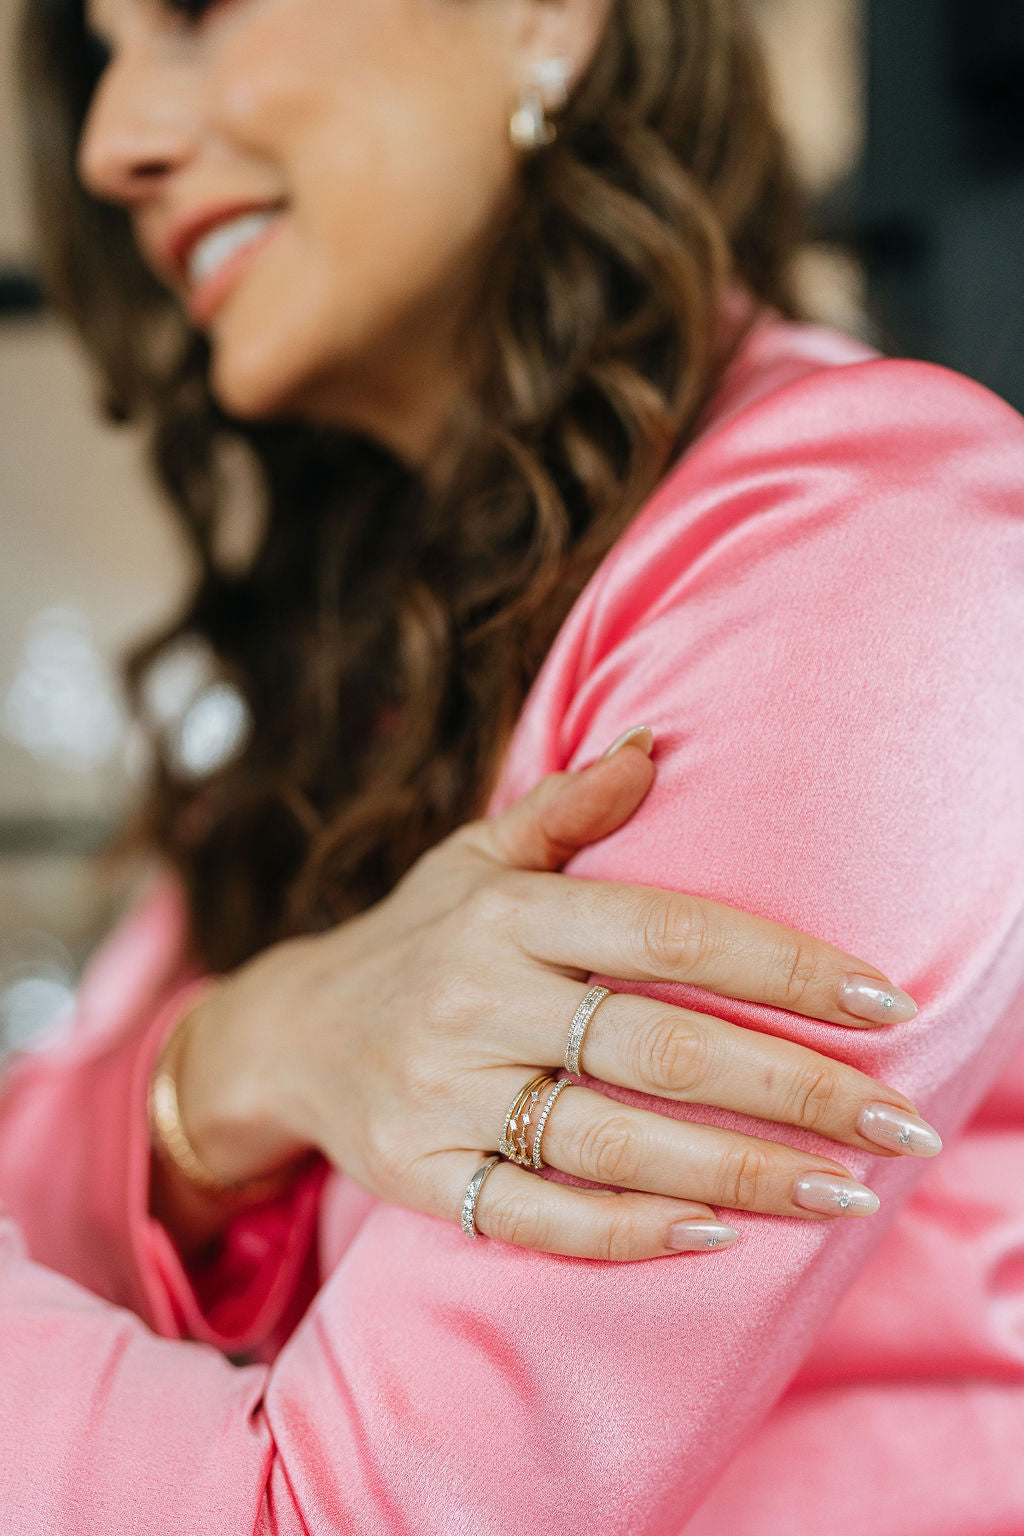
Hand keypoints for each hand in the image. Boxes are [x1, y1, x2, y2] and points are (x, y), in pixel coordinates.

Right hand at [174, 727, 936, 1260]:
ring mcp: (443, 1093)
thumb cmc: (418, 939)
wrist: (290, 1034)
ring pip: (615, 1140)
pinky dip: (628, 1231)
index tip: (884, 1001)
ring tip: (846, 1189)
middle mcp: (476, 998)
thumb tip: (657, 745)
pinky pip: (537, 1215)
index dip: (786, 967)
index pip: (673, 934)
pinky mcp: (420, 1174)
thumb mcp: (476, 857)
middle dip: (798, 1087)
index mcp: (508, 910)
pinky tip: (716, 1236)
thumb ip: (566, 809)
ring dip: (742, 1171)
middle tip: (901, 1122)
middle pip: (663, 1047)